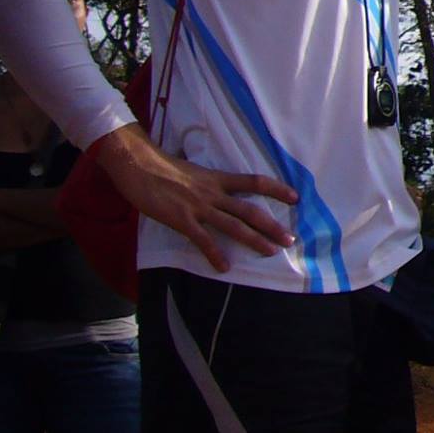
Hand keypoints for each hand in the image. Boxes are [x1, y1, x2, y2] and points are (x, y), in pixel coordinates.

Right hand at [95, 125, 297, 271]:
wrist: (139, 165)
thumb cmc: (162, 168)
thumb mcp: (194, 172)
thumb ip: (208, 184)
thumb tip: (220, 194)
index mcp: (218, 178)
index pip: (254, 182)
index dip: (276, 189)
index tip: (295, 197)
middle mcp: (213, 192)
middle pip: (250, 210)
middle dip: (272, 226)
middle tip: (290, 240)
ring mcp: (198, 206)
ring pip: (233, 226)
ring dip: (254, 240)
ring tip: (270, 252)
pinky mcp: (181, 219)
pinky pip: (202, 240)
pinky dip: (214, 254)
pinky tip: (223, 267)